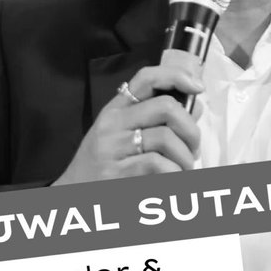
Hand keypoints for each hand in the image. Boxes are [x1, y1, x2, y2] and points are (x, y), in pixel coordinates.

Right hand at [53, 51, 203, 184]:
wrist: (73, 194)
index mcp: (116, 109)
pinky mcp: (117, 173)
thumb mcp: (123, 136)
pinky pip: (159, 165)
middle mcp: (113, 124)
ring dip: (185, 158)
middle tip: (193, 148)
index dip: (176, 76)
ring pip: (166, 138)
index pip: (146, 78)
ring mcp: (113, 148)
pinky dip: (175, 173)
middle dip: (191, 129)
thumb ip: (157, 121)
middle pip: (166, 107)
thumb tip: (195, 106)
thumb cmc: (103, 166)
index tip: (197, 87)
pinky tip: (172, 180)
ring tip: (183, 169)